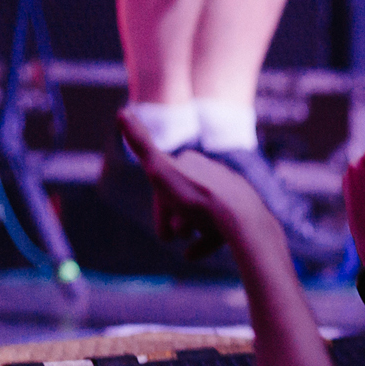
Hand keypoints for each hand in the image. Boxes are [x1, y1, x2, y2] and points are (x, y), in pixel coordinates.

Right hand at [117, 110, 274, 260]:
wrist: (240, 218)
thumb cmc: (197, 197)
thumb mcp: (160, 170)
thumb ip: (140, 143)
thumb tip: (121, 110)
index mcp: (192, 160)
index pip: (165, 181)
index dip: (159, 205)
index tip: (161, 229)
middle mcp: (213, 172)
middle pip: (183, 197)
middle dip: (173, 215)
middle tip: (171, 236)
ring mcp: (230, 192)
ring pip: (202, 210)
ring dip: (189, 226)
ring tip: (184, 241)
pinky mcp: (243, 210)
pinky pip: (220, 226)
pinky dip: (204, 240)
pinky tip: (192, 254)